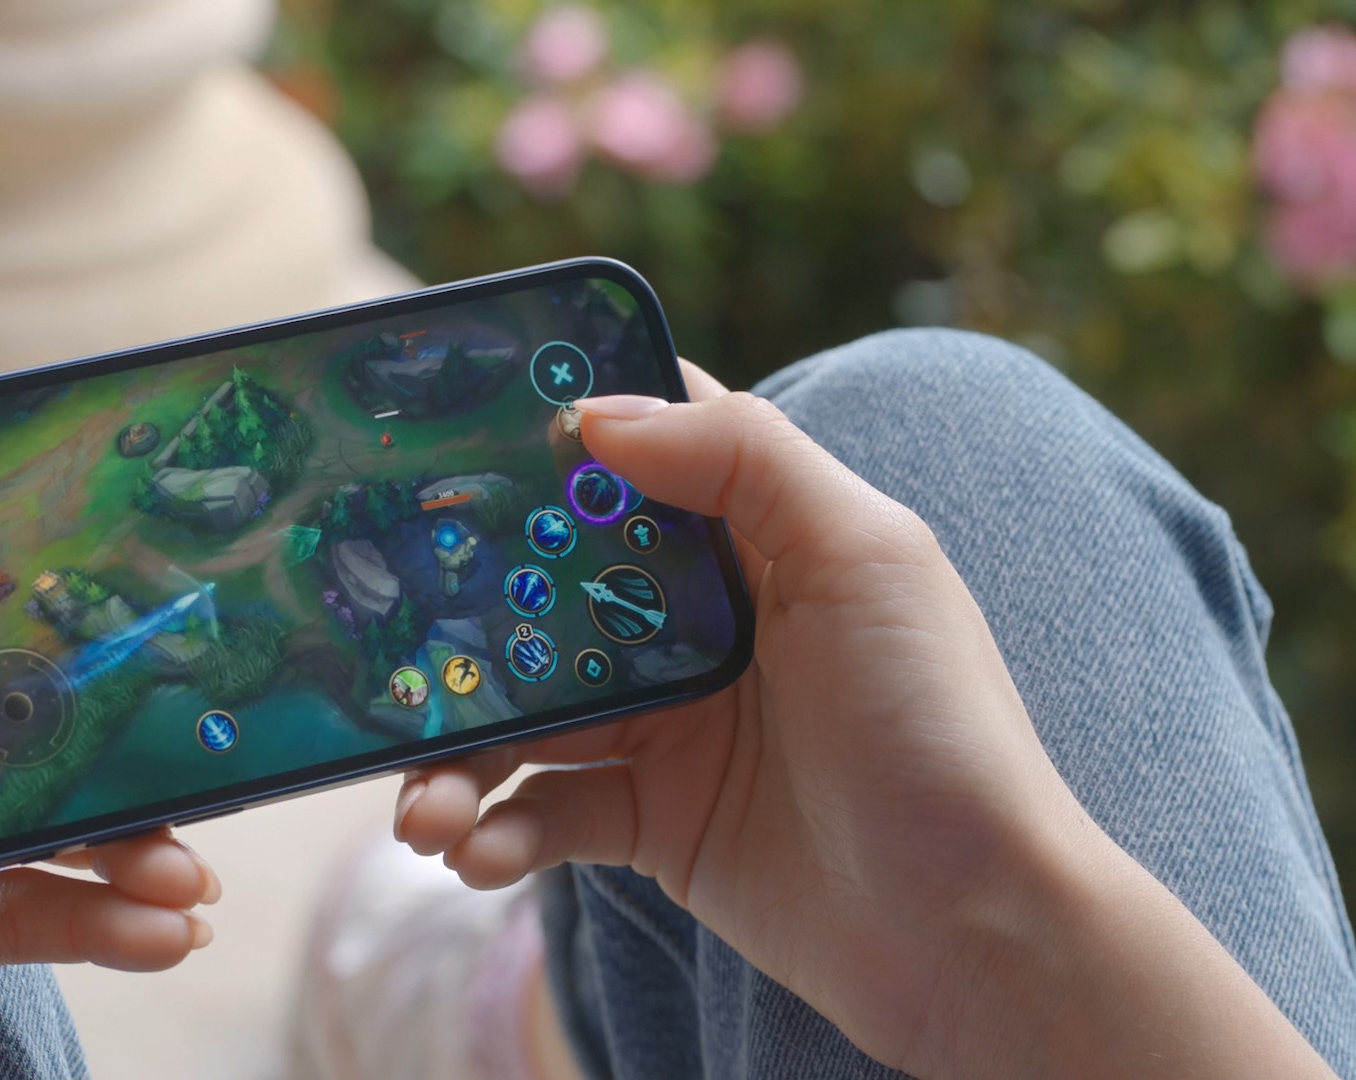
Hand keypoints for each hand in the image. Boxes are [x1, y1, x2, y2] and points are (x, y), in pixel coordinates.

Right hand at [395, 362, 1332, 1077]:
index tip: (440, 438)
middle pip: (544, 593)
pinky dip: (496, 833)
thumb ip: (742, 458)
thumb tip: (594, 414)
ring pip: (525, 716)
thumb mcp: (866, 557)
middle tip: (385, 646)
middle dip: (460, 622)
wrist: (972, 931)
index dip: (545, 441)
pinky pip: (545, 815)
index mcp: (752, 542)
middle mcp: (698, 626)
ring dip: (455, 756)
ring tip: (419, 806)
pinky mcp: (652, 823)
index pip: (635, 462)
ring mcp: (668, 727)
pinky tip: (474, 852)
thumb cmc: (937, 728)